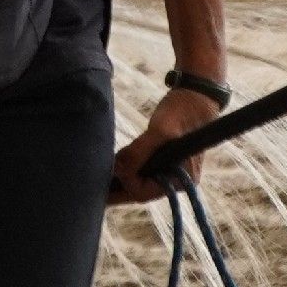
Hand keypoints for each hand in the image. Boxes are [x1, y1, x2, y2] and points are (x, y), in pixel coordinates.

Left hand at [109, 84, 223, 207]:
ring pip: (138, 181)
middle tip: (90, 188)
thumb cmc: (182, 111)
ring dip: (120, 177)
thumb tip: (116, 170)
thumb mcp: (159, 132)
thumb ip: (138, 153)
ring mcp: (170, 170)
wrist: (195, 94)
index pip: (143, 192)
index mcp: (182, 179)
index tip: (113, 165)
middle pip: (139, 190)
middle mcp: (177, 180)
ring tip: (98, 175)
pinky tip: (112, 165)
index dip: (125, 181)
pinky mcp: (162, 159)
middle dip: (117, 187)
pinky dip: (126, 167)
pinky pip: (140, 170)